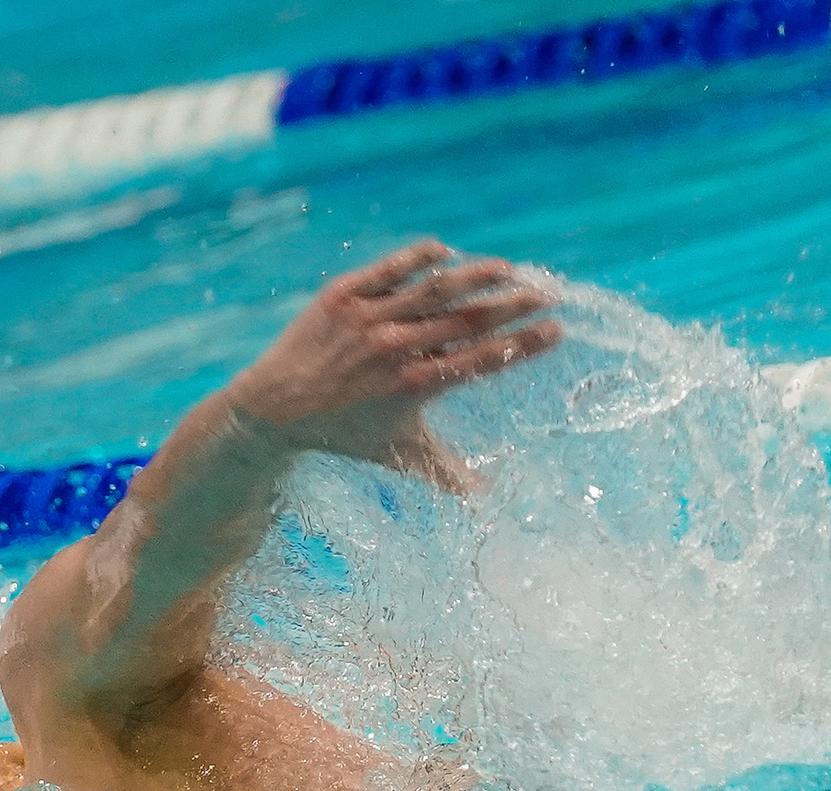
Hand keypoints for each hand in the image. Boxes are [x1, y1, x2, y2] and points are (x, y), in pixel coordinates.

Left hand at [223, 240, 558, 490]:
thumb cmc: (342, 434)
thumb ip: (446, 472)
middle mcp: (394, 349)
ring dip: (478, 275)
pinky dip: (421, 258)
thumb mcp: (397, 454)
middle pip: (469, 318)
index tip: (557, 329)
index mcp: (415, 386)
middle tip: (548, 293)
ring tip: (510, 270)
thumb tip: (488, 498)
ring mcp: (369, 318)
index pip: (484, 358)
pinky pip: (391, 268)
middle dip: (515, 303)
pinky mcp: (344, 295)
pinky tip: (446, 253)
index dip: (525, 343)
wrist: (273, 409)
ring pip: (435, 288)